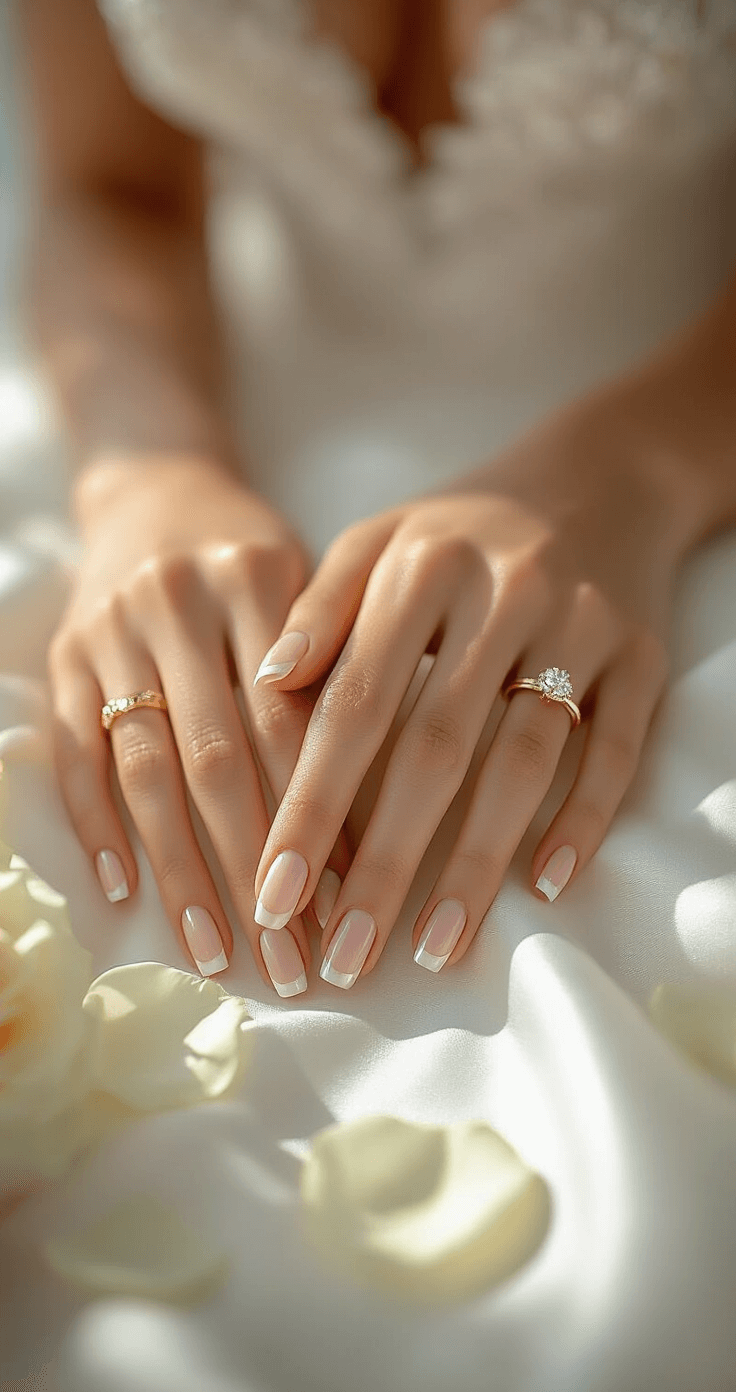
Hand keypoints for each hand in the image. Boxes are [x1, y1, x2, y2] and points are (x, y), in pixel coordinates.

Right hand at [49, 458, 346, 995]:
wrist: (155, 491)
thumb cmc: (254, 556)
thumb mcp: (307, 584)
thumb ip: (332, 672)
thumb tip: (377, 818)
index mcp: (256, 577)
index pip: (292, 721)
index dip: (321, 818)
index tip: (352, 903)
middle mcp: (178, 601)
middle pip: (220, 760)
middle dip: (258, 871)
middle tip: (292, 961)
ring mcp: (110, 631)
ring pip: (148, 771)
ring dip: (183, 872)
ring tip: (219, 953)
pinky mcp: (63, 658)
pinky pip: (77, 755)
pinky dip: (99, 825)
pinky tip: (125, 891)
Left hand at [250, 395, 687, 987]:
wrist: (600, 474)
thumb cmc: (464, 530)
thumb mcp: (380, 539)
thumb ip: (320, 607)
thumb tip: (266, 683)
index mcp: (421, 569)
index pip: (353, 705)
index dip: (310, 806)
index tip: (272, 895)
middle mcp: (502, 596)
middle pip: (436, 748)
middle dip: (385, 862)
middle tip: (345, 958)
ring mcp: (580, 627)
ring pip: (525, 761)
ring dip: (479, 863)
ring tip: (434, 948)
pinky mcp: (642, 656)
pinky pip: (616, 749)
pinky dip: (585, 817)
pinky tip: (548, 886)